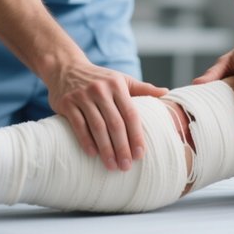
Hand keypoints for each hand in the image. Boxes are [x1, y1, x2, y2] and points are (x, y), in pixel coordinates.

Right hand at [48, 62, 167, 170]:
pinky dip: (86, 141)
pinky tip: (93, 154)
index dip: (136, 135)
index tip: (140, 154)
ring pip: (97, 126)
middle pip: (115, 123)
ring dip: (106, 149)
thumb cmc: (99, 78)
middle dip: (122, 147)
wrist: (66, 67)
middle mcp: (100, 89)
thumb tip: (166, 92)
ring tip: (112, 165)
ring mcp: (82, 96)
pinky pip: (78, 125)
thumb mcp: (120, 79)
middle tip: (126, 166)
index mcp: (116, 84)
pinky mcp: (67, 103)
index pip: (130, 113)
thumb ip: (142, 88)